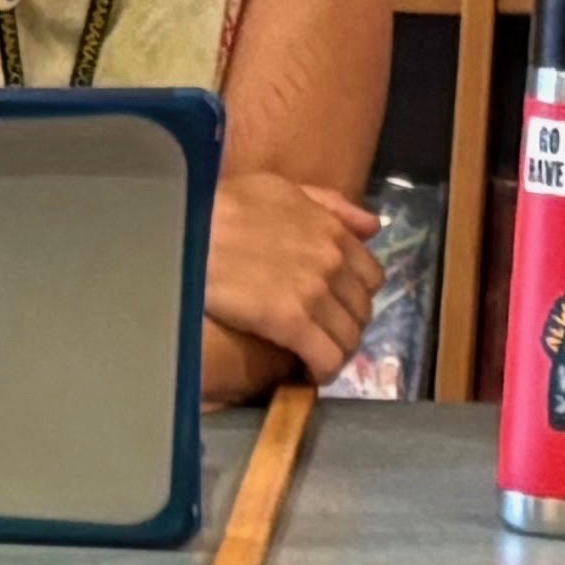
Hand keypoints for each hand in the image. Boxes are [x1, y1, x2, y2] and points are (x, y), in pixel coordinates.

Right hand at [211, 174, 387, 386]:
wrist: (191, 231)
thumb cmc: (227, 206)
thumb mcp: (283, 190)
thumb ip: (330, 206)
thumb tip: (372, 227)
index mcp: (333, 231)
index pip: (371, 276)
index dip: (356, 296)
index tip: (338, 307)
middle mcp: (332, 262)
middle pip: (361, 311)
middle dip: (346, 326)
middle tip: (324, 337)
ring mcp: (314, 294)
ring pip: (348, 338)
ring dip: (336, 352)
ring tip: (316, 359)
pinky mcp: (292, 323)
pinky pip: (326, 357)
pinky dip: (323, 370)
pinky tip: (309, 374)